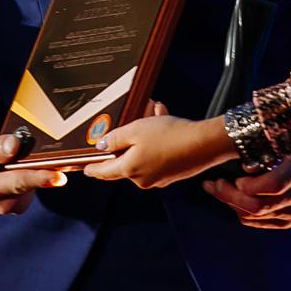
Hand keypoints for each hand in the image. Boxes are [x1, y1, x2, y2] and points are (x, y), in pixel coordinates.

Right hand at [0, 133, 67, 214]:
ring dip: (33, 169)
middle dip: (39, 166)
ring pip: (33, 185)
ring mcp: (10, 207)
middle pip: (30, 184)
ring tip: (17, 156)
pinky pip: (32, 187)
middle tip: (42, 147)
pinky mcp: (17, 205)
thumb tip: (15, 145)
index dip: (40, 178)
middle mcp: (1, 203)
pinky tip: (19, 165)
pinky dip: (31, 174)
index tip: (60, 177)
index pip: (18, 183)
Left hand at [83, 103, 236, 188]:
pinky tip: (163, 118)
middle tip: (132, 118)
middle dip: (128, 138)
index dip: (93, 168)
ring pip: (144, 152)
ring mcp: (159, 177)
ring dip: (145, 133)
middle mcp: (142, 178)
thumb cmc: (171, 136)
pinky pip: (158, 154)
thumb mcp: (136, 129)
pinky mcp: (172, 172)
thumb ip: (115, 139)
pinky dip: (158, 139)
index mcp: (130, 170)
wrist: (205, 144)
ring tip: (153, 111)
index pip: (104, 171)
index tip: (86, 168)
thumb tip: (102, 146)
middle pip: (126, 158)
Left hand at [203, 151, 290, 229]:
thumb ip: (259, 151)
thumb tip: (246, 168)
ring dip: (229, 201)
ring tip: (215, 187)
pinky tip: (228, 197)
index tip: (238, 174)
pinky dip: (237, 210)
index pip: (275, 184)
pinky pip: (254, 222)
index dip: (251, 184)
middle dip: (231, 195)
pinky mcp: (286, 222)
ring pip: (253, 215)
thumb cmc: (278, 147)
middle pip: (260, 205)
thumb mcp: (271, 142)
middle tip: (214, 183)